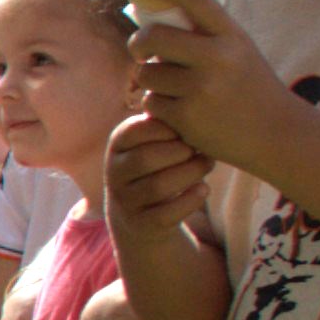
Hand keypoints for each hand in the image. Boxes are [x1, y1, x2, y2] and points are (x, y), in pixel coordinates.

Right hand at [105, 108, 212, 231]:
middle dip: (182, 153)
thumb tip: (194, 96)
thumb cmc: (160, 163)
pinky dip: (192, 199)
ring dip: (191, 174)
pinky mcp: (141, 224)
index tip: (186, 131)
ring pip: (159, 186)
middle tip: (200, 150)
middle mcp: (113, 172)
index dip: (169, 128)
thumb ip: (167, 119)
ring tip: (206, 166)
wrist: (140, 215)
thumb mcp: (155, 139)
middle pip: (148, 158)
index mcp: (117, 144)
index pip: (138, 129)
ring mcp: (124, 200)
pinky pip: (168, 212)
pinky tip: (202, 189)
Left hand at [125, 0, 293, 170]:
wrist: (276, 133)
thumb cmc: (249, 87)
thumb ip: (205, 34)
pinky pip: (151, 102)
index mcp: (232, 36)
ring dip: (150, 80)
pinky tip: (180, 111)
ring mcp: (202, 88)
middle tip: (139, 49)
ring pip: (147, 73)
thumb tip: (157, 11)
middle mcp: (218, 58)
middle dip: (138, 42)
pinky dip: (158, 106)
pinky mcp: (187, 116)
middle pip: (154, 36)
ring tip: (173, 88)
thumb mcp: (238, 51)